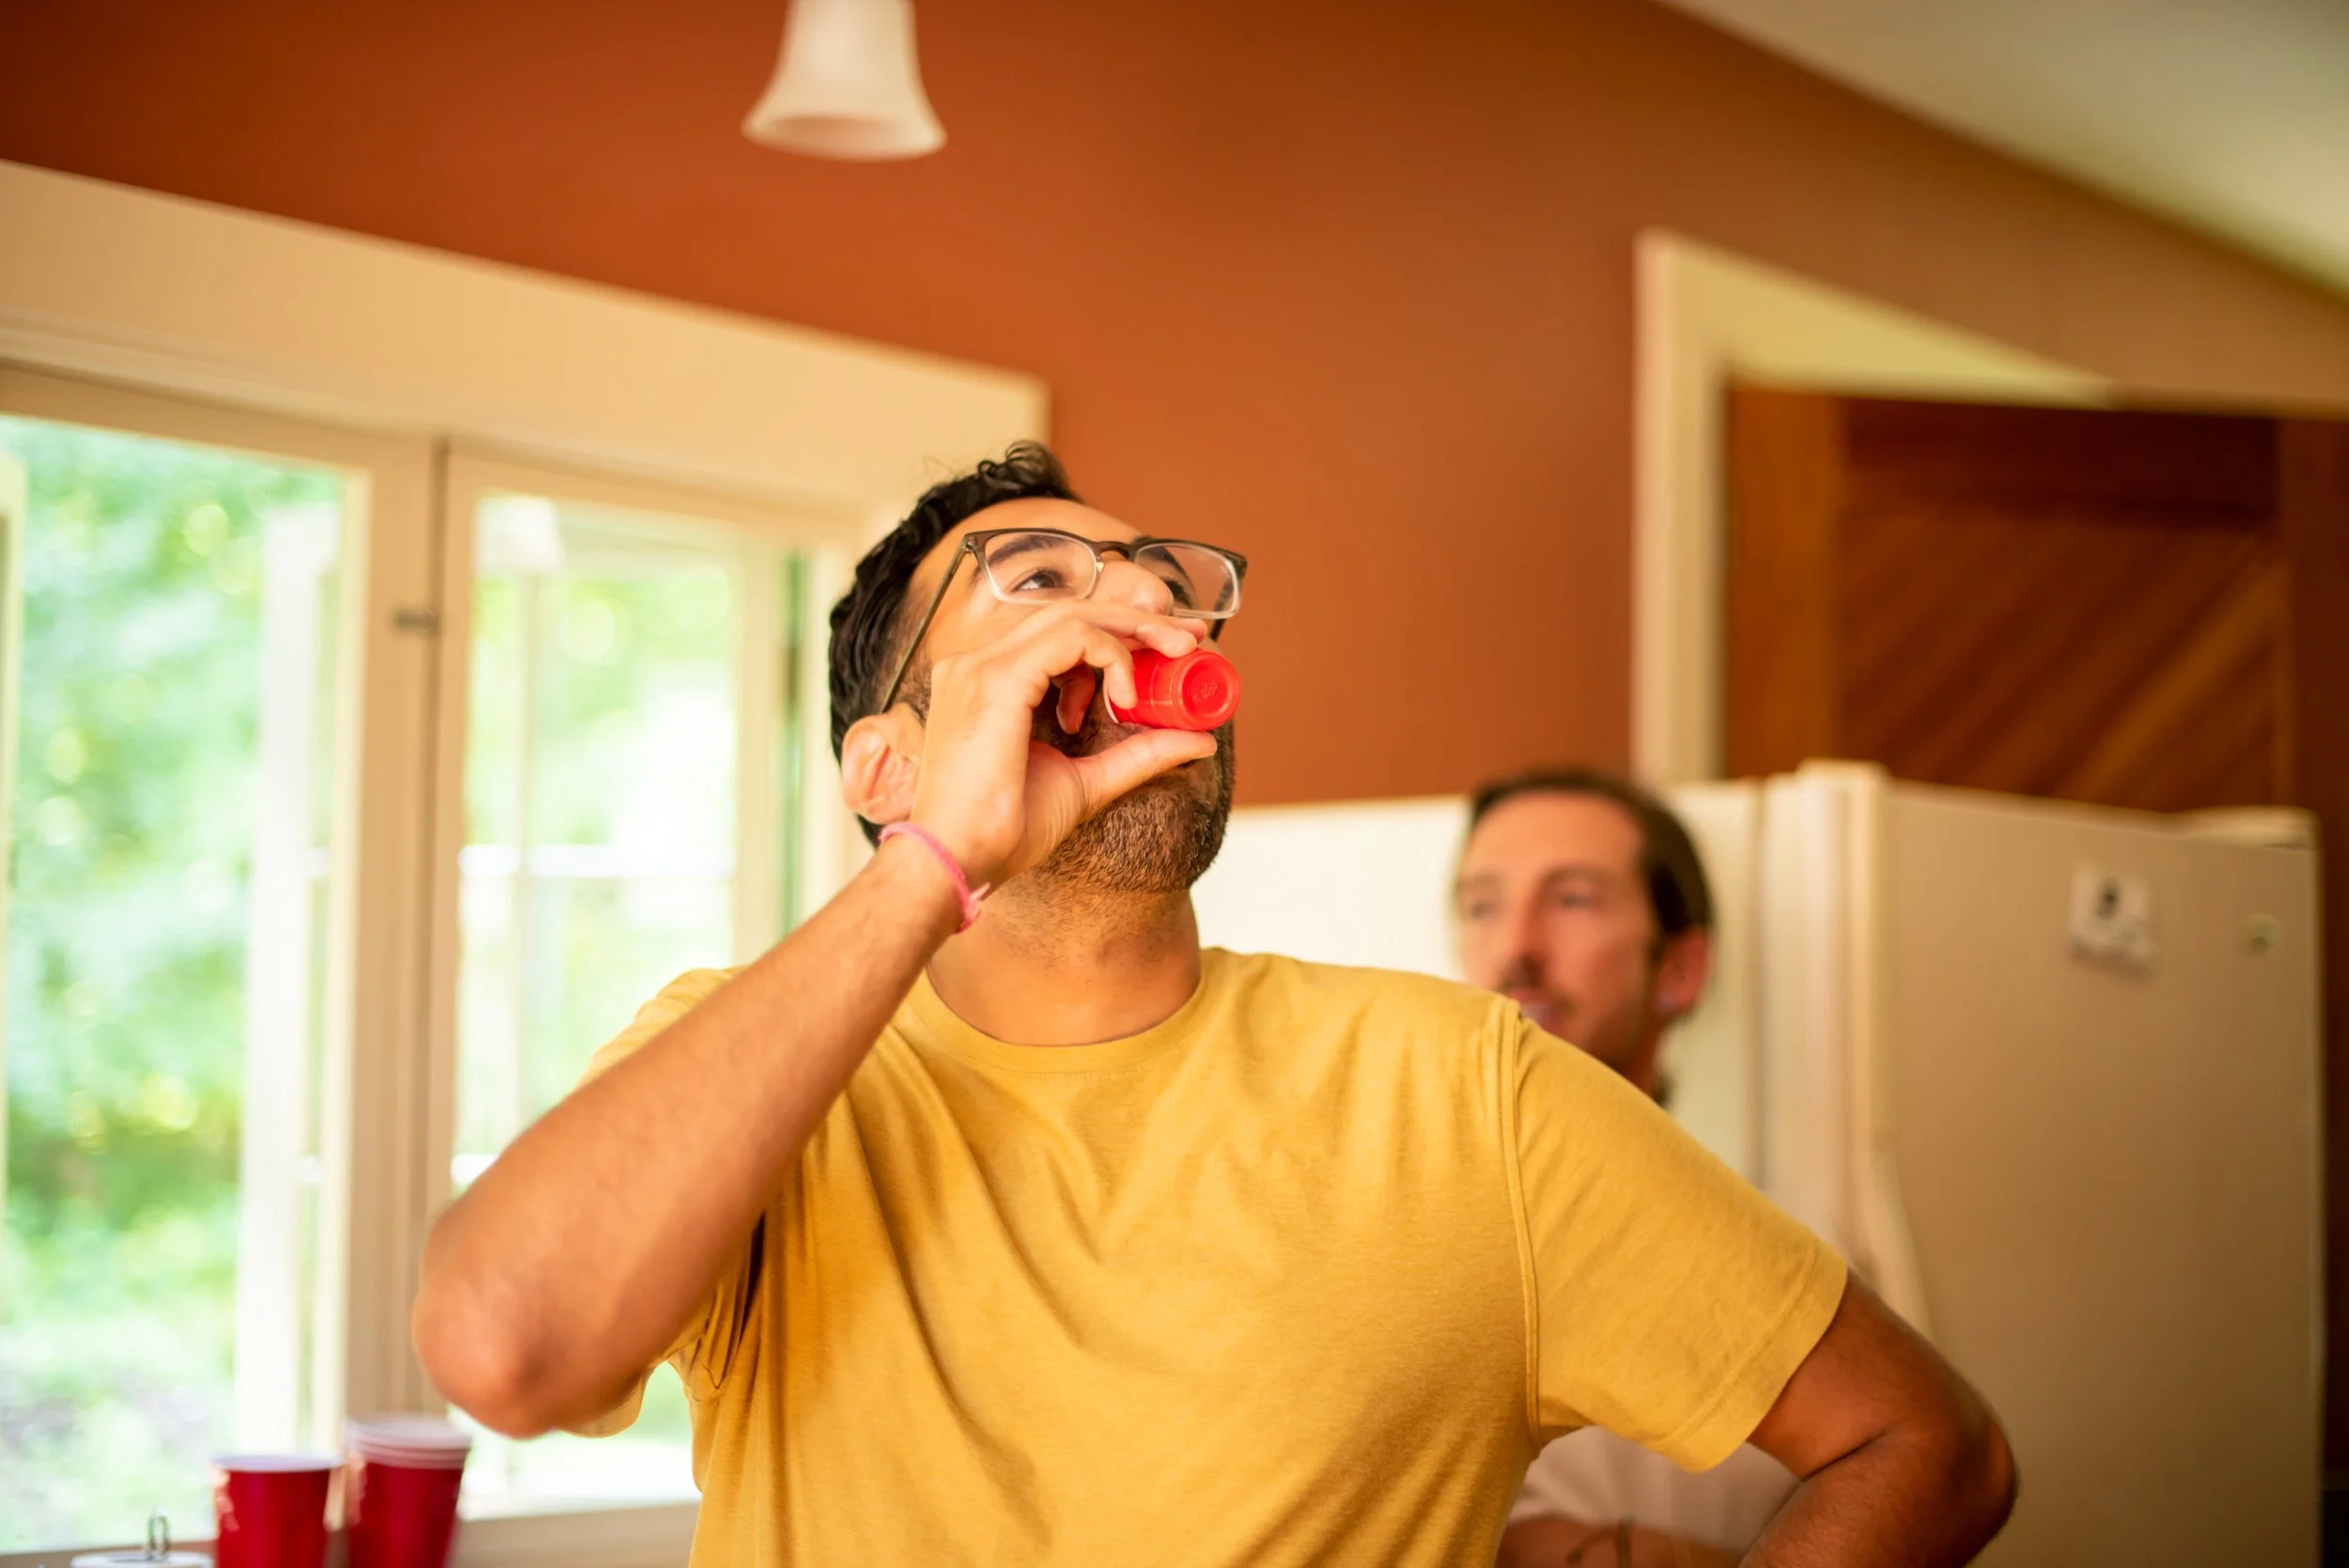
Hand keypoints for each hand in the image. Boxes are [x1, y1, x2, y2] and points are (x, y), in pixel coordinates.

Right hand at [908, 600, 1219, 886]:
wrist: (958, 860)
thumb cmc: (1005, 830)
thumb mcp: (1087, 782)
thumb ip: (1137, 755)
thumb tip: (1201, 741)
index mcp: (988, 681)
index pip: (1059, 632)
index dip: (1119, 630)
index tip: (1170, 647)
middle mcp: (979, 663)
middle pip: (1071, 612)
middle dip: (1138, 620)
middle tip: (1191, 637)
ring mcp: (983, 665)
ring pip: (1073, 615)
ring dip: (1133, 629)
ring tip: (1177, 654)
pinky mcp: (996, 678)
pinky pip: (1069, 638)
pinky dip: (1109, 655)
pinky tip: (1125, 696)